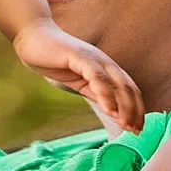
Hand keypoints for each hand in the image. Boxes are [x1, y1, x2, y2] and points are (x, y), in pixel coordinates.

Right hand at [12, 19, 144, 132]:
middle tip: (135, 132)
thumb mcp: (79, 81)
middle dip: (134, 111)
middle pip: (128, 88)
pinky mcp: (80, 56)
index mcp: (106, 67)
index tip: (137, 130)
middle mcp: (104, 62)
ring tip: (126, 125)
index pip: (129, 89)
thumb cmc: (55, 60)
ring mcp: (94, 58)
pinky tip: (108, 110)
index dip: (136, 109)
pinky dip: (105, 94)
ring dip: (124, 106)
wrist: (33, 38)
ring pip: (117, 83)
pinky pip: (97, 76)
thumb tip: (113, 111)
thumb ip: (95, 92)